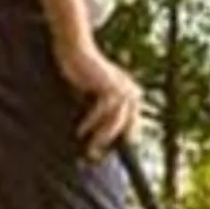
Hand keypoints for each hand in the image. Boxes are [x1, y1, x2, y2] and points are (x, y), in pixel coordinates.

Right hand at [55, 40, 141, 160]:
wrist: (77, 50)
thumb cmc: (84, 75)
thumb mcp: (96, 96)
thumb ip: (101, 114)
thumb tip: (97, 142)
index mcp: (133, 97)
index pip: (132, 128)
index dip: (120, 145)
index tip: (105, 158)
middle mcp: (132, 94)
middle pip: (125, 128)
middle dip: (110, 145)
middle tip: (94, 157)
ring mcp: (122, 89)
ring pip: (114, 123)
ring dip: (100, 138)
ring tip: (88, 149)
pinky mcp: (109, 86)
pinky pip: (101, 111)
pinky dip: (90, 123)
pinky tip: (80, 132)